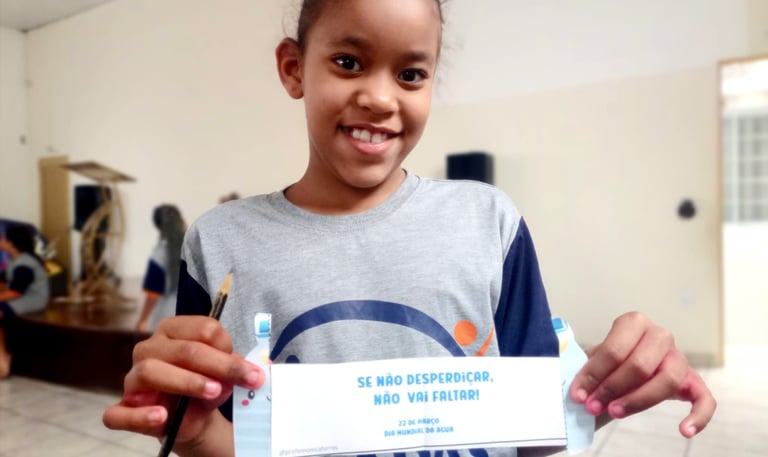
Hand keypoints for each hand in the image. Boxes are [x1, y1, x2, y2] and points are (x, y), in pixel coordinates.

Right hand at [102, 316, 263, 445]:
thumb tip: (247, 370)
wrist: (192, 418)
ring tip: (213, 392)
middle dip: (218, 365)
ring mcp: (133, 379)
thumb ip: (231, 370)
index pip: (202, 328)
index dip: (227, 346)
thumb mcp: (223, 376)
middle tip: (244, 379)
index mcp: (174, 331)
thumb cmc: (205, 386)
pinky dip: (140, 415)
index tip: (247, 367)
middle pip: (183, 349)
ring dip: (186, 381)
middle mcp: (149, 349)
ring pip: (150, 371)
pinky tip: (161, 416)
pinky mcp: (123, 409)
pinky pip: (119, 413)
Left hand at [569, 311, 715, 437]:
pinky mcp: (692, 381)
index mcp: (633, 323)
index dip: (593, 374)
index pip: (614, 349)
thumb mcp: (592, 360)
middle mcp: (660, 336)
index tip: (578, 394)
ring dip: (638, 401)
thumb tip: (572, 385)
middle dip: (612, 388)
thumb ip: (584, 368)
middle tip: (592, 406)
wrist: (621, 369)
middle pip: (639, 364)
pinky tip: (684, 431)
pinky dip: (698, 416)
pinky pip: (705, 398)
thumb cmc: (606, 364)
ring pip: (667, 380)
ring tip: (615, 413)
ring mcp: (679, 358)